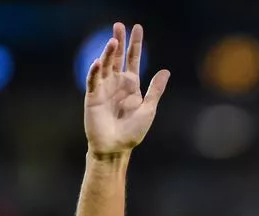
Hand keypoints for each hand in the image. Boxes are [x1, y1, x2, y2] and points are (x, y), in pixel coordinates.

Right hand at [84, 23, 169, 157]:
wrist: (116, 147)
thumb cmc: (133, 132)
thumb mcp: (148, 109)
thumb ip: (155, 90)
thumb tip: (166, 71)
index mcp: (131, 85)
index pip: (133, 59)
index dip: (135, 44)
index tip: (137, 28)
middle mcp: (117, 83)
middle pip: (117, 57)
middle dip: (118, 41)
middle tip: (119, 25)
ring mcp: (104, 89)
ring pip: (105, 65)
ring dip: (108, 53)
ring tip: (113, 40)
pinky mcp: (93, 97)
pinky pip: (93, 80)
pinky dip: (95, 71)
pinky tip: (99, 61)